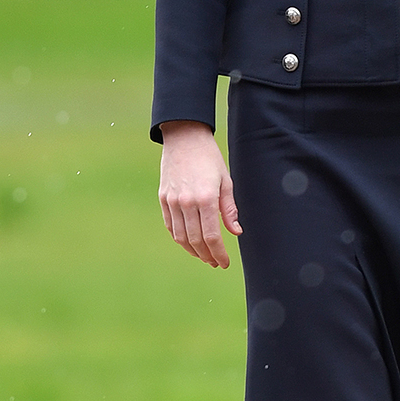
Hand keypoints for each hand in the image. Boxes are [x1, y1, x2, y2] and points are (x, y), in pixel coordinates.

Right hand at [158, 121, 241, 268]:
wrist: (184, 137)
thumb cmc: (209, 158)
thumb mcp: (225, 181)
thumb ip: (229, 208)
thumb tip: (236, 232)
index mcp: (206, 198)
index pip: (212, 236)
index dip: (219, 253)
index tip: (225, 262)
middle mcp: (186, 202)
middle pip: (195, 240)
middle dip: (207, 256)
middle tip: (216, 262)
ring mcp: (172, 201)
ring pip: (181, 237)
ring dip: (193, 251)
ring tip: (204, 256)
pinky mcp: (163, 198)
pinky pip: (170, 226)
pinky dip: (179, 238)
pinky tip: (189, 243)